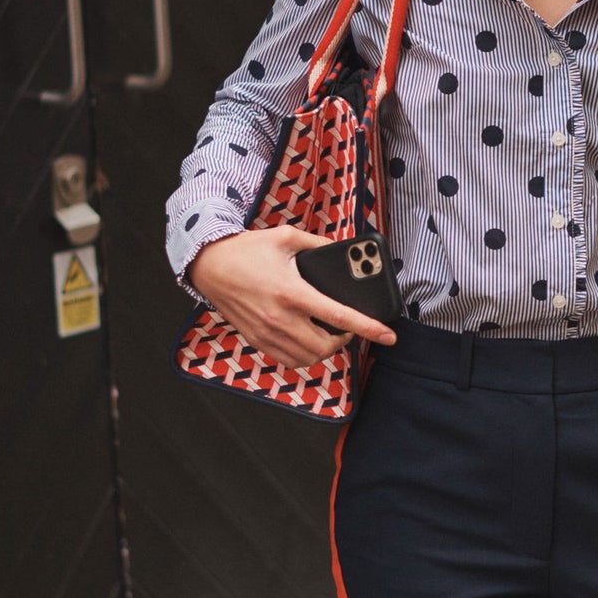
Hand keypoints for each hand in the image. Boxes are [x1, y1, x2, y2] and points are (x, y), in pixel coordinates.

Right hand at [187, 227, 397, 368]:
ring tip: (330, 333)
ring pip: (308, 358)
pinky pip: (289, 360)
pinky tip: (308, 339)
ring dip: (326, 350)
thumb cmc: (247, 250)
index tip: (389, 336)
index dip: (369, 328)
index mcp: (292, 292)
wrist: (209, 265)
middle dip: (345, 340)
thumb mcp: (286, 237)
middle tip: (348, 326)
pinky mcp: (257, 340)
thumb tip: (344, 252)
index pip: (339, 316)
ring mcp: (267, 333)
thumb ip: (319, 245)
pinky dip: (305, 355)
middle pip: (326, 347)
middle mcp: (280, 318)